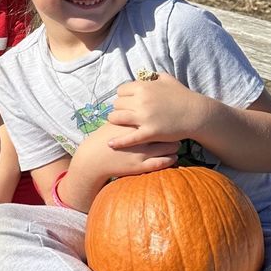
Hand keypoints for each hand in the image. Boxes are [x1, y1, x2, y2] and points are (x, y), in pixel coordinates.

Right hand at [64, 123, 178, 209]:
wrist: (93, 158)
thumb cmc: (103, 138)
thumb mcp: (115, 122)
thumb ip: (129, 113)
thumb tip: (140, 105)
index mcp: (133, 124)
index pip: (156, 117)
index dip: (165, 117)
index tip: (170, 118)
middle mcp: (139, 138)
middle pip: (165, 131)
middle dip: (172, 131)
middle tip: (176, 130)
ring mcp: (141, 153)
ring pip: (167, 148)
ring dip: (174, 145)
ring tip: (176, 143)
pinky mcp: (140, 166)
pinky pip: (161, 163)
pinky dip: (170, 159)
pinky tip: (174, 156)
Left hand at [105, 72, 209, 147]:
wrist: (196, 114)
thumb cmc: (183, 96)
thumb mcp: (168, 80)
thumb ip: (154, 76)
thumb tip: (146, 75)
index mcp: (143, 87)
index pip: (121, 91)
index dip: (123, 97)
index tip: (127, 102)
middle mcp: (141, 101)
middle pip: (117, 104)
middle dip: (120, 108)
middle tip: (124, 113)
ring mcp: (144, 117)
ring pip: (117, 118)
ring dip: (116, 121)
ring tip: (119, 124)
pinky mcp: (149, 132)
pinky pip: (129, 138)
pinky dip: (118, 141)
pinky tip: (110, 144)